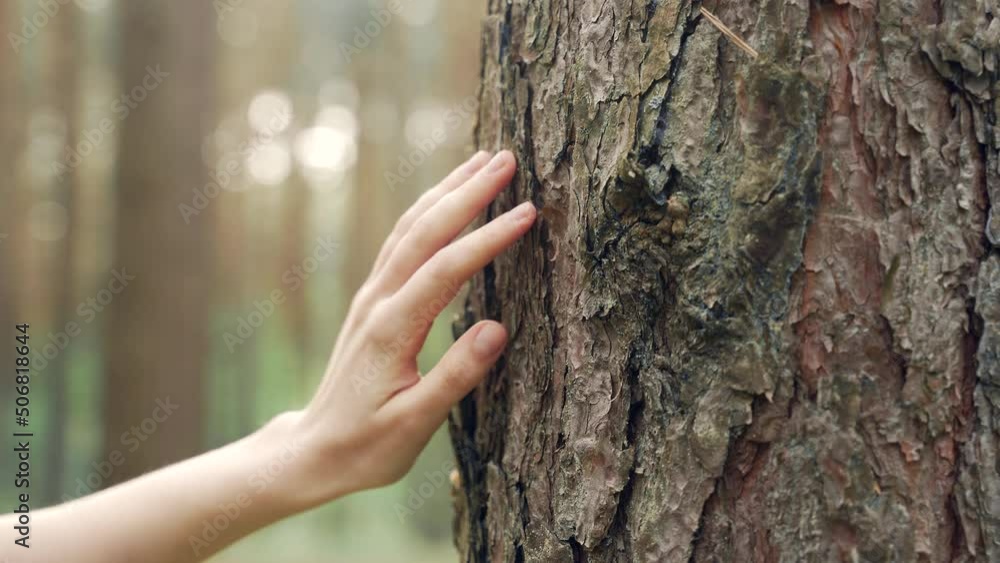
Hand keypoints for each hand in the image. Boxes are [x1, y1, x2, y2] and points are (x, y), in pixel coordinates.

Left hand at [281, 150, 534, 503]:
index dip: (488, 238)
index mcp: (391, 330)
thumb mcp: (413, 425)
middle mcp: (378, 302)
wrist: (314, 450)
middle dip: (467, 192)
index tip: (527, 212)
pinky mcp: (373, 302)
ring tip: (481, 162)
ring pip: (409, 230)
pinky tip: (444, 201)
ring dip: (446, 192)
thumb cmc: (366, 446)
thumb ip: (455, 376)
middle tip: (507, 159)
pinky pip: (401, 242)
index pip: (445, 270)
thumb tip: (498, 328)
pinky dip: (427, 213)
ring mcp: (371, 298)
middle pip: (424, 233)